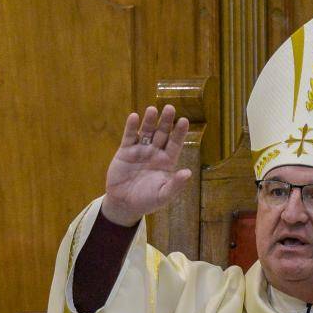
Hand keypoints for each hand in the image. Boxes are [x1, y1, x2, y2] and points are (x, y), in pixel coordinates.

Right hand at [102, 106, 192, 226]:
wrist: (124, 204)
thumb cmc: (147, 201)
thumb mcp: (163, 195)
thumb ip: (175, 184)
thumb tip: (188, 173)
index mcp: (167, 161)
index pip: (175, 143)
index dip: (179, 132)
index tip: (184, 121)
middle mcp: (155, 153)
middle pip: (162, 133)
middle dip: (166, 121)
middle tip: (170, 108)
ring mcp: (140, 150)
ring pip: (146, 132)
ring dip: (149, 121)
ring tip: (152, 109)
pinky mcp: (125, 151)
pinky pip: (129, 137)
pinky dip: (131, 127)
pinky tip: (134, 117)